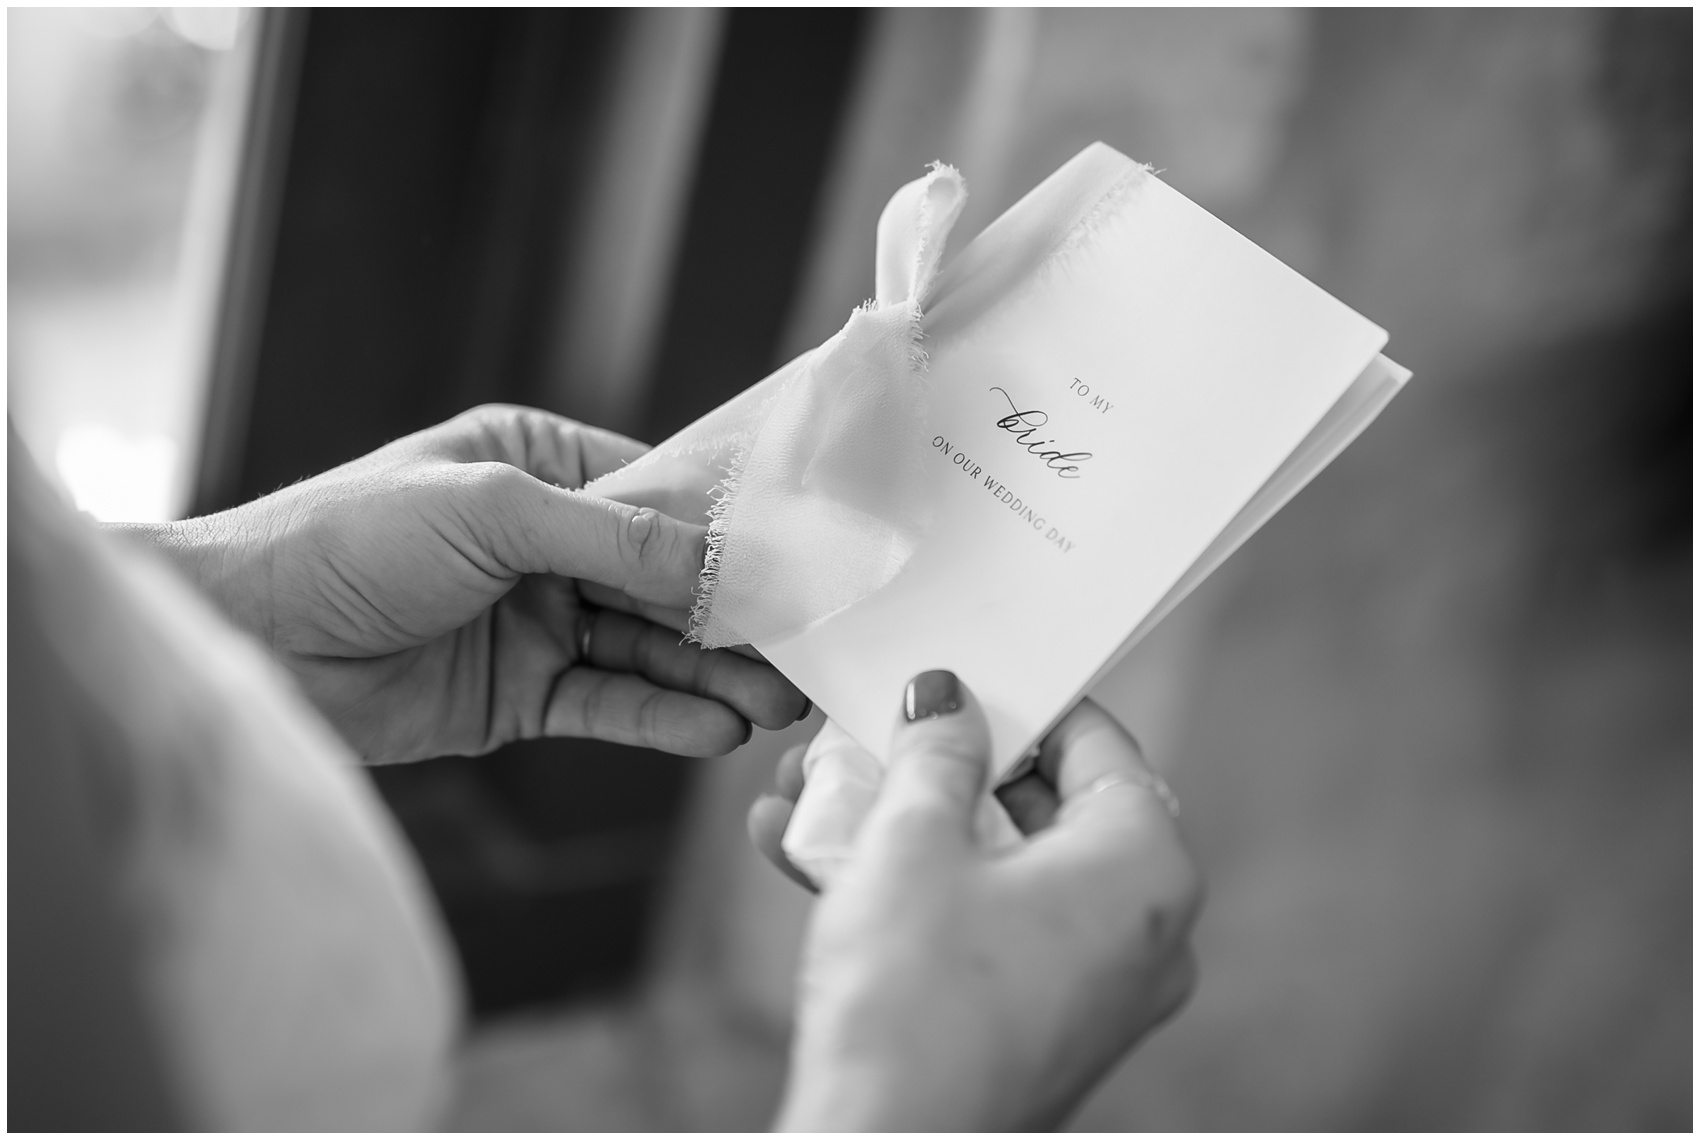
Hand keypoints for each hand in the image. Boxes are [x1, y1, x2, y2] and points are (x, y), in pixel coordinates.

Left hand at [118, 405, 806, 762]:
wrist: (243, 640)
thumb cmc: (344, 541)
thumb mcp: (488, 511)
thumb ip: (611, 536)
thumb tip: (721, 562)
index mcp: (538, 466)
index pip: (659, 499)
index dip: (728, 537)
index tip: (802, 567)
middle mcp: (546, 543)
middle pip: (665, 583)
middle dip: (734, 620)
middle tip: (808, 653)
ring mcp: (535, 621)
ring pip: (646, 651)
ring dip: (712, 677)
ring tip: (779, 704)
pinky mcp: (518, 696)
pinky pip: (605, 705)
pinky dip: (659, 719)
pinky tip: (712, 731)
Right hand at [748, 674, 1201, 1129]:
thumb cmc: (915, 1008)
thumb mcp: (913, 842)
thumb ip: (937, 753)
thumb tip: (946, 703)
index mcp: (1145, 868)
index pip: (1098, 744)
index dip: (1020, 701)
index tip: (960, 682)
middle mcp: (1142, 929)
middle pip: (1042, 806)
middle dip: (939, 770)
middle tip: (873, 738)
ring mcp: (1096, 986)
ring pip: (998, 869)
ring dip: (905, 828)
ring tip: (815, 794)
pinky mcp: (1042, 1024)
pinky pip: (985, 928)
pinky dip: (915, 893)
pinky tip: (811, 860)